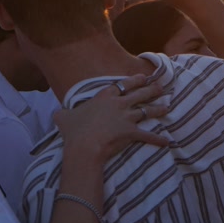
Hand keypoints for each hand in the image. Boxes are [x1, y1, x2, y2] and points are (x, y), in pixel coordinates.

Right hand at [55, 74, 169, 160]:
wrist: (85, 145)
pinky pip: (148, 136)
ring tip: (167, 107)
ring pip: (146, 111)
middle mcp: (119, 104)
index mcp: (104, 96)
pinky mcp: (132, 133)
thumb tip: (56, 113)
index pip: (122, 85)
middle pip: (139, 95)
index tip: (143, 78)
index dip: (134, 81)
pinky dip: (158, 139)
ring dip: (158, 109)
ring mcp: (127, 118)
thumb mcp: (63, 117)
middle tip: (160, 87)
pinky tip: (166, 141)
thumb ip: (63, 113)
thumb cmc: (74, 130)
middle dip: (151, 90)